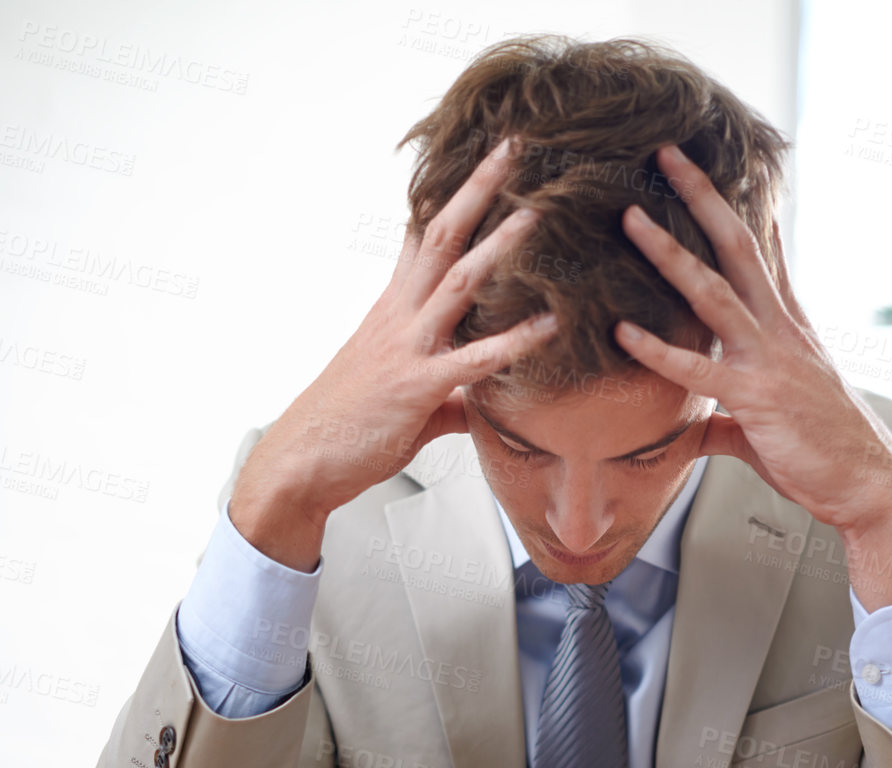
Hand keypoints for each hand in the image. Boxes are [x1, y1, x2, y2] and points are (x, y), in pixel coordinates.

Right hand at [229, 138, 556, 568]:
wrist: (304, 460)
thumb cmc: (349, 428)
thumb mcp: (407, 402)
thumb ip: (451, 396)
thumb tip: (480, 405)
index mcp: (393, 309)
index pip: (421, 236)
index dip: (448, 192)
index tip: (476, 155)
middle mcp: (400, 315)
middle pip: (439, 234)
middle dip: (477, 188)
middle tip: (512, 147)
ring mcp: (408, 346)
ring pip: (458, 280)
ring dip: (499, 244)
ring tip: (537, 213)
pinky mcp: (418, 385)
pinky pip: (475, 358)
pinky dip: (516, 341)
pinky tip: (550, 325)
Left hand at [614, 143, 891, 608]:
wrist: (867, 485)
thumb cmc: (822, 453)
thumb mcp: (767, 426)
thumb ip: (722, 420)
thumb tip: (691, 429)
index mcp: (788, 325)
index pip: (762, 251)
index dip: (737, 207)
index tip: (712, 168)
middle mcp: (780, 328)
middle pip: (737, 245)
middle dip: (701, 197)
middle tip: (666, 154)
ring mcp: (769, 358)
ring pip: (713, 291)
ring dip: (669, 253)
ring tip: (631, 219)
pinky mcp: (756, 397)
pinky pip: (698, 369)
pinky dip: (658, 351)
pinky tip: (622, 332)